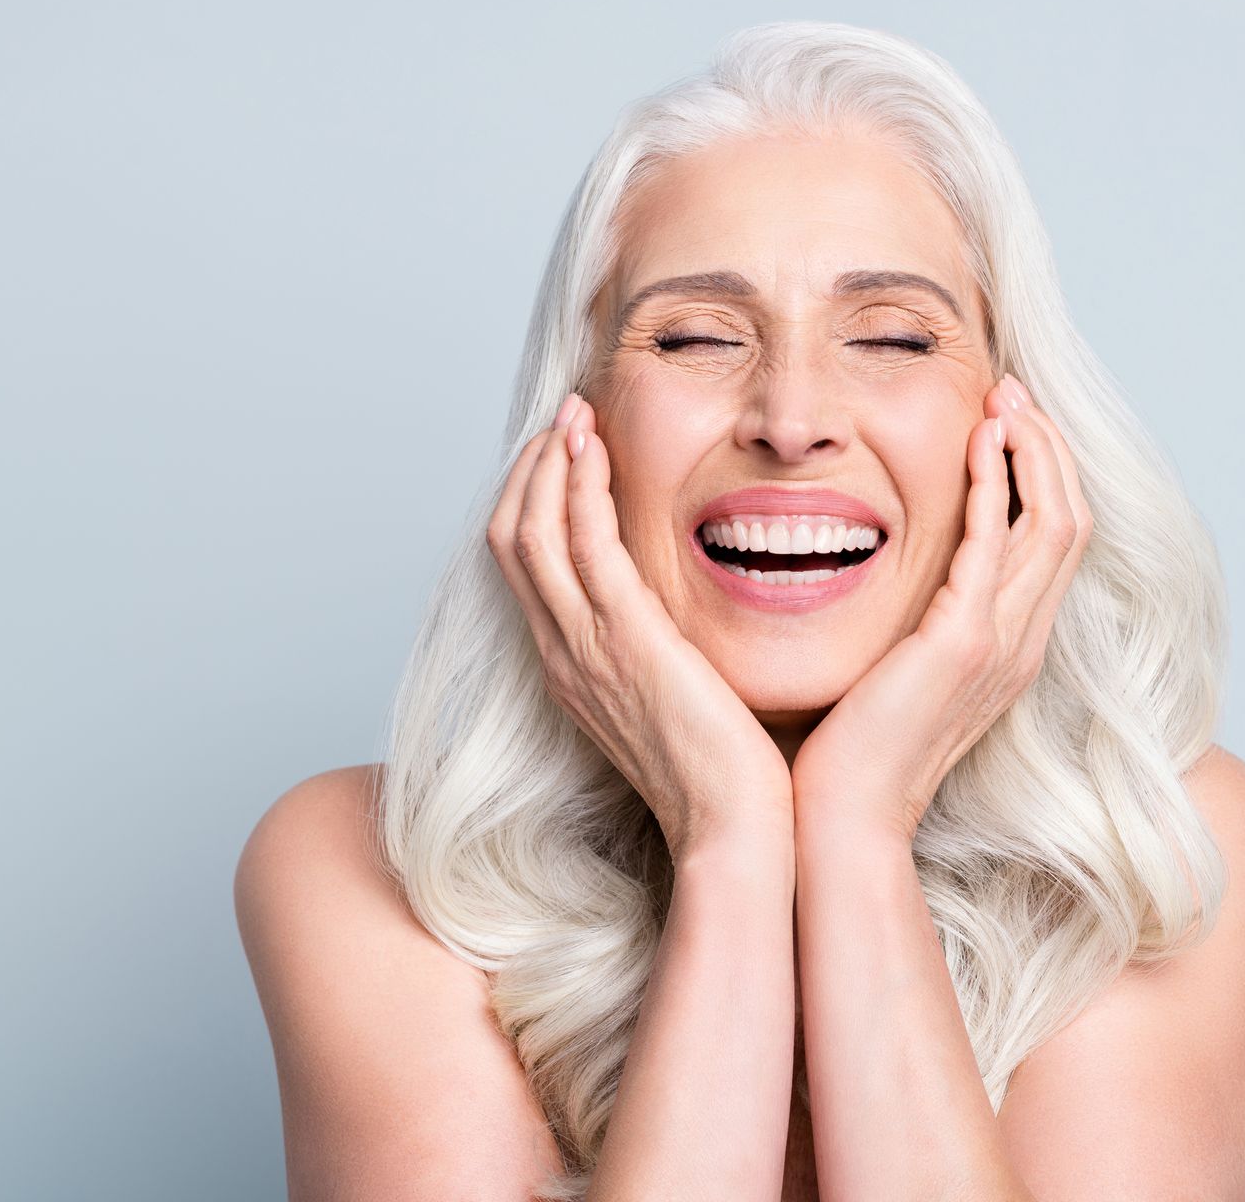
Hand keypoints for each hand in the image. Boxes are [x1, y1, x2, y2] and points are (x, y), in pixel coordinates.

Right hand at [488, 392, 793, 858]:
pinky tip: (594, 448)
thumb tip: (682, 620)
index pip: (527, 568)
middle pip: (511, 540)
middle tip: (564, 417)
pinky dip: (578, 488)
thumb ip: (664, 654)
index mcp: (573, 670)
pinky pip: (582, 546)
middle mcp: (564, 655)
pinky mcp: (624, 641)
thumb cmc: (726, 775)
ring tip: (573, 413)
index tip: (566, 453)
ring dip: (548, 463)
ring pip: (532, 533)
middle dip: (531, 469)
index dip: (535, 502)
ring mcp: (585, 649)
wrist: (733, 830)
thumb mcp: (678, 702)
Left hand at [790, 373, 1092, 842]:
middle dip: (1048, 447)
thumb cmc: (852, 753)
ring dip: (1033, 450)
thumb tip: (892, 578)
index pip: (1054, 542)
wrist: (844, 821)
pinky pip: (995, 542)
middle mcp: (1021, 642)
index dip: (1043, 474)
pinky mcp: (963, 642)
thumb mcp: (897, 672)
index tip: (1009, 421)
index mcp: (1010, 648)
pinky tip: (978, 440)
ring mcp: (1000, 643)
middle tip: (1013, 391)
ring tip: (1005, 398)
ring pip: (1054, 522)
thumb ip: (912, 623)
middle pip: (1071, 519)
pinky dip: (994, 483)